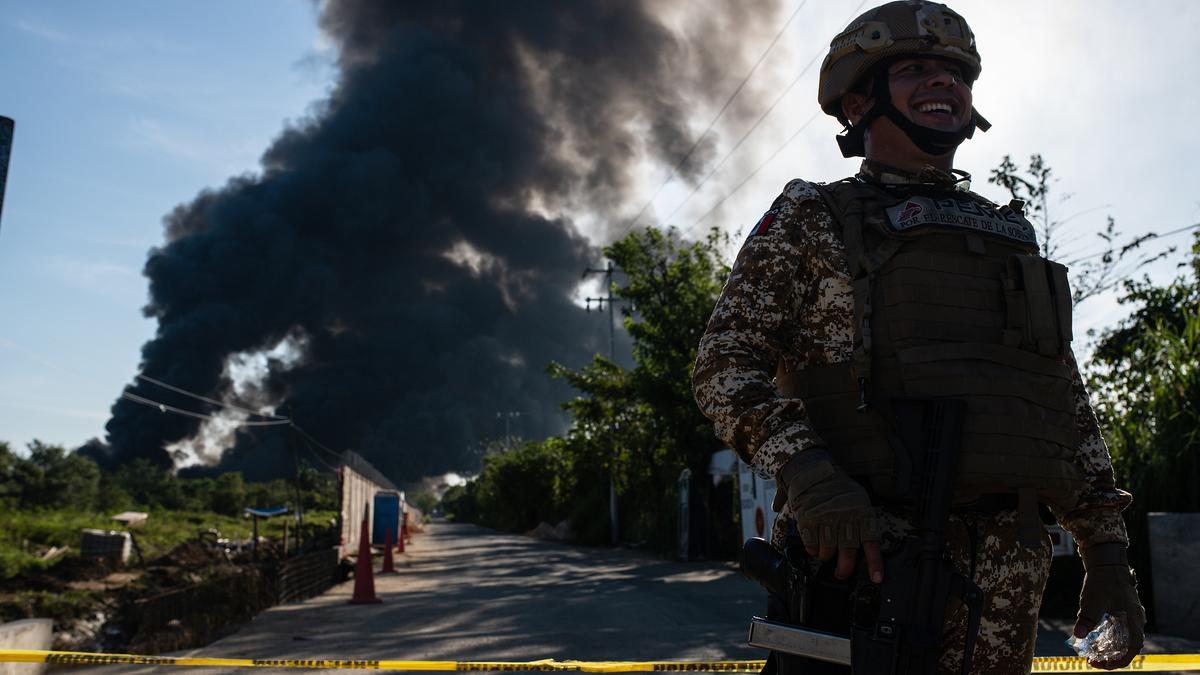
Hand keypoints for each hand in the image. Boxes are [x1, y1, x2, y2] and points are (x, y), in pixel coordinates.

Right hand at [778, 449, 882, 582]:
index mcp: (861, 511)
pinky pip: (811, 545)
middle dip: (844, 569)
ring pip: (827, 552)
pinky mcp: (808, 519)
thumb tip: (864, 549)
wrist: (810, 466)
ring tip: (824, 552)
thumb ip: (860, 521)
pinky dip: (812, 548)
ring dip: (825, 556)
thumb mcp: (856, 497)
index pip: (871, 542)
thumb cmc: (835, 486)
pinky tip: (813, 544)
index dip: (874, 563)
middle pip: (848, 552)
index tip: (877, 579)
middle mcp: (845, 516)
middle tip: (840, 573)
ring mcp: (826, 518)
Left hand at [1074, 543, 1145, 669]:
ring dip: (1108, 649)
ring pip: (1123, 640)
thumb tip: (1078, 635)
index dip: (1119, 660)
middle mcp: (1135, 620)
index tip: (1102, 664)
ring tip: (1091, 654)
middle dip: (1110, 657)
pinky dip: (1107, 639)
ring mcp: (1130, 616)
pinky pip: (1118, 631)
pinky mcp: (1122, 613)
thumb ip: (1087, 618)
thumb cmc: (1102, 580)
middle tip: (1092, 661)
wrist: (1106, 562)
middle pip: (1127, 648)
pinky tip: (1093, 641)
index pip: (1132, 649)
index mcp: (1133, 619)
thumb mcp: (1093, 600)